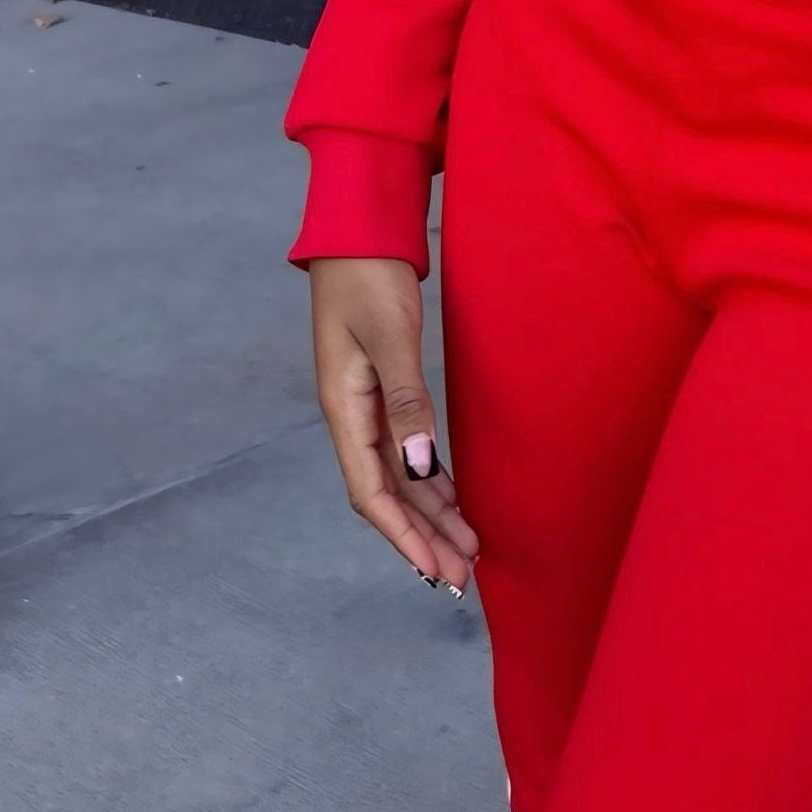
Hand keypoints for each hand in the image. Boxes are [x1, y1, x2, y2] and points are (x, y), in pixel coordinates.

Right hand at [308, 258, 477, 594]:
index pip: (370, 492)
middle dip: (422, 538)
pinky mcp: (384, 392)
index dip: (402, 536)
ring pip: (399, 477)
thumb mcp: (390, 336)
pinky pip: (406, 451)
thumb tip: (419, 467)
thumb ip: (406, 401)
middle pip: (388, 495)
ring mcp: (366, 407)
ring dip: (430, 515)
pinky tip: (453, 499)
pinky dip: (430, 480)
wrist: (357, 234)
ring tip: (466, 550)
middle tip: (461, 578)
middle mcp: (352, 417)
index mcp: (344, 409)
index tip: (432, 570)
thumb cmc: (369, 278)